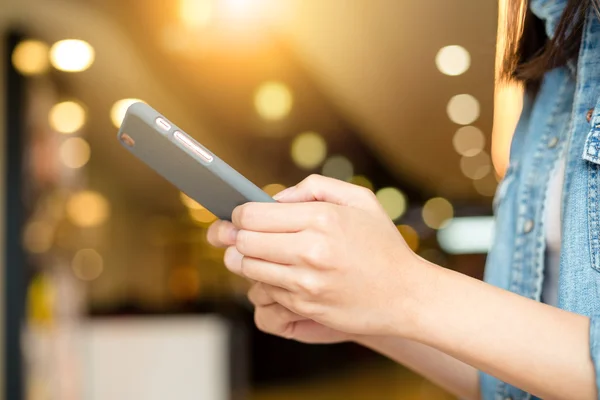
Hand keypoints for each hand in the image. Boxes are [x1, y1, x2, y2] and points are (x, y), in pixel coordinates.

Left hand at [224, 175, 426, 336]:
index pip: (252, 215)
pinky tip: (274, 273)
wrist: (407, 295)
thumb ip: (314, 188)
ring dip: (242, 260)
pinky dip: (262, 282)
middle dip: (233, 236)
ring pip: (248, 269)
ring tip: (248, 252)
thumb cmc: (382, 244)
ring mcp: (306, 283)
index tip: (239, 214)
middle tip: (231, 234)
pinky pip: (265, 292)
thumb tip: (275, 198)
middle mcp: (310, 251)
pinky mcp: (305, 307)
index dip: (238, 213)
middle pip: (244, 242)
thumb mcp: (359, 200)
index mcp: (321, 219)